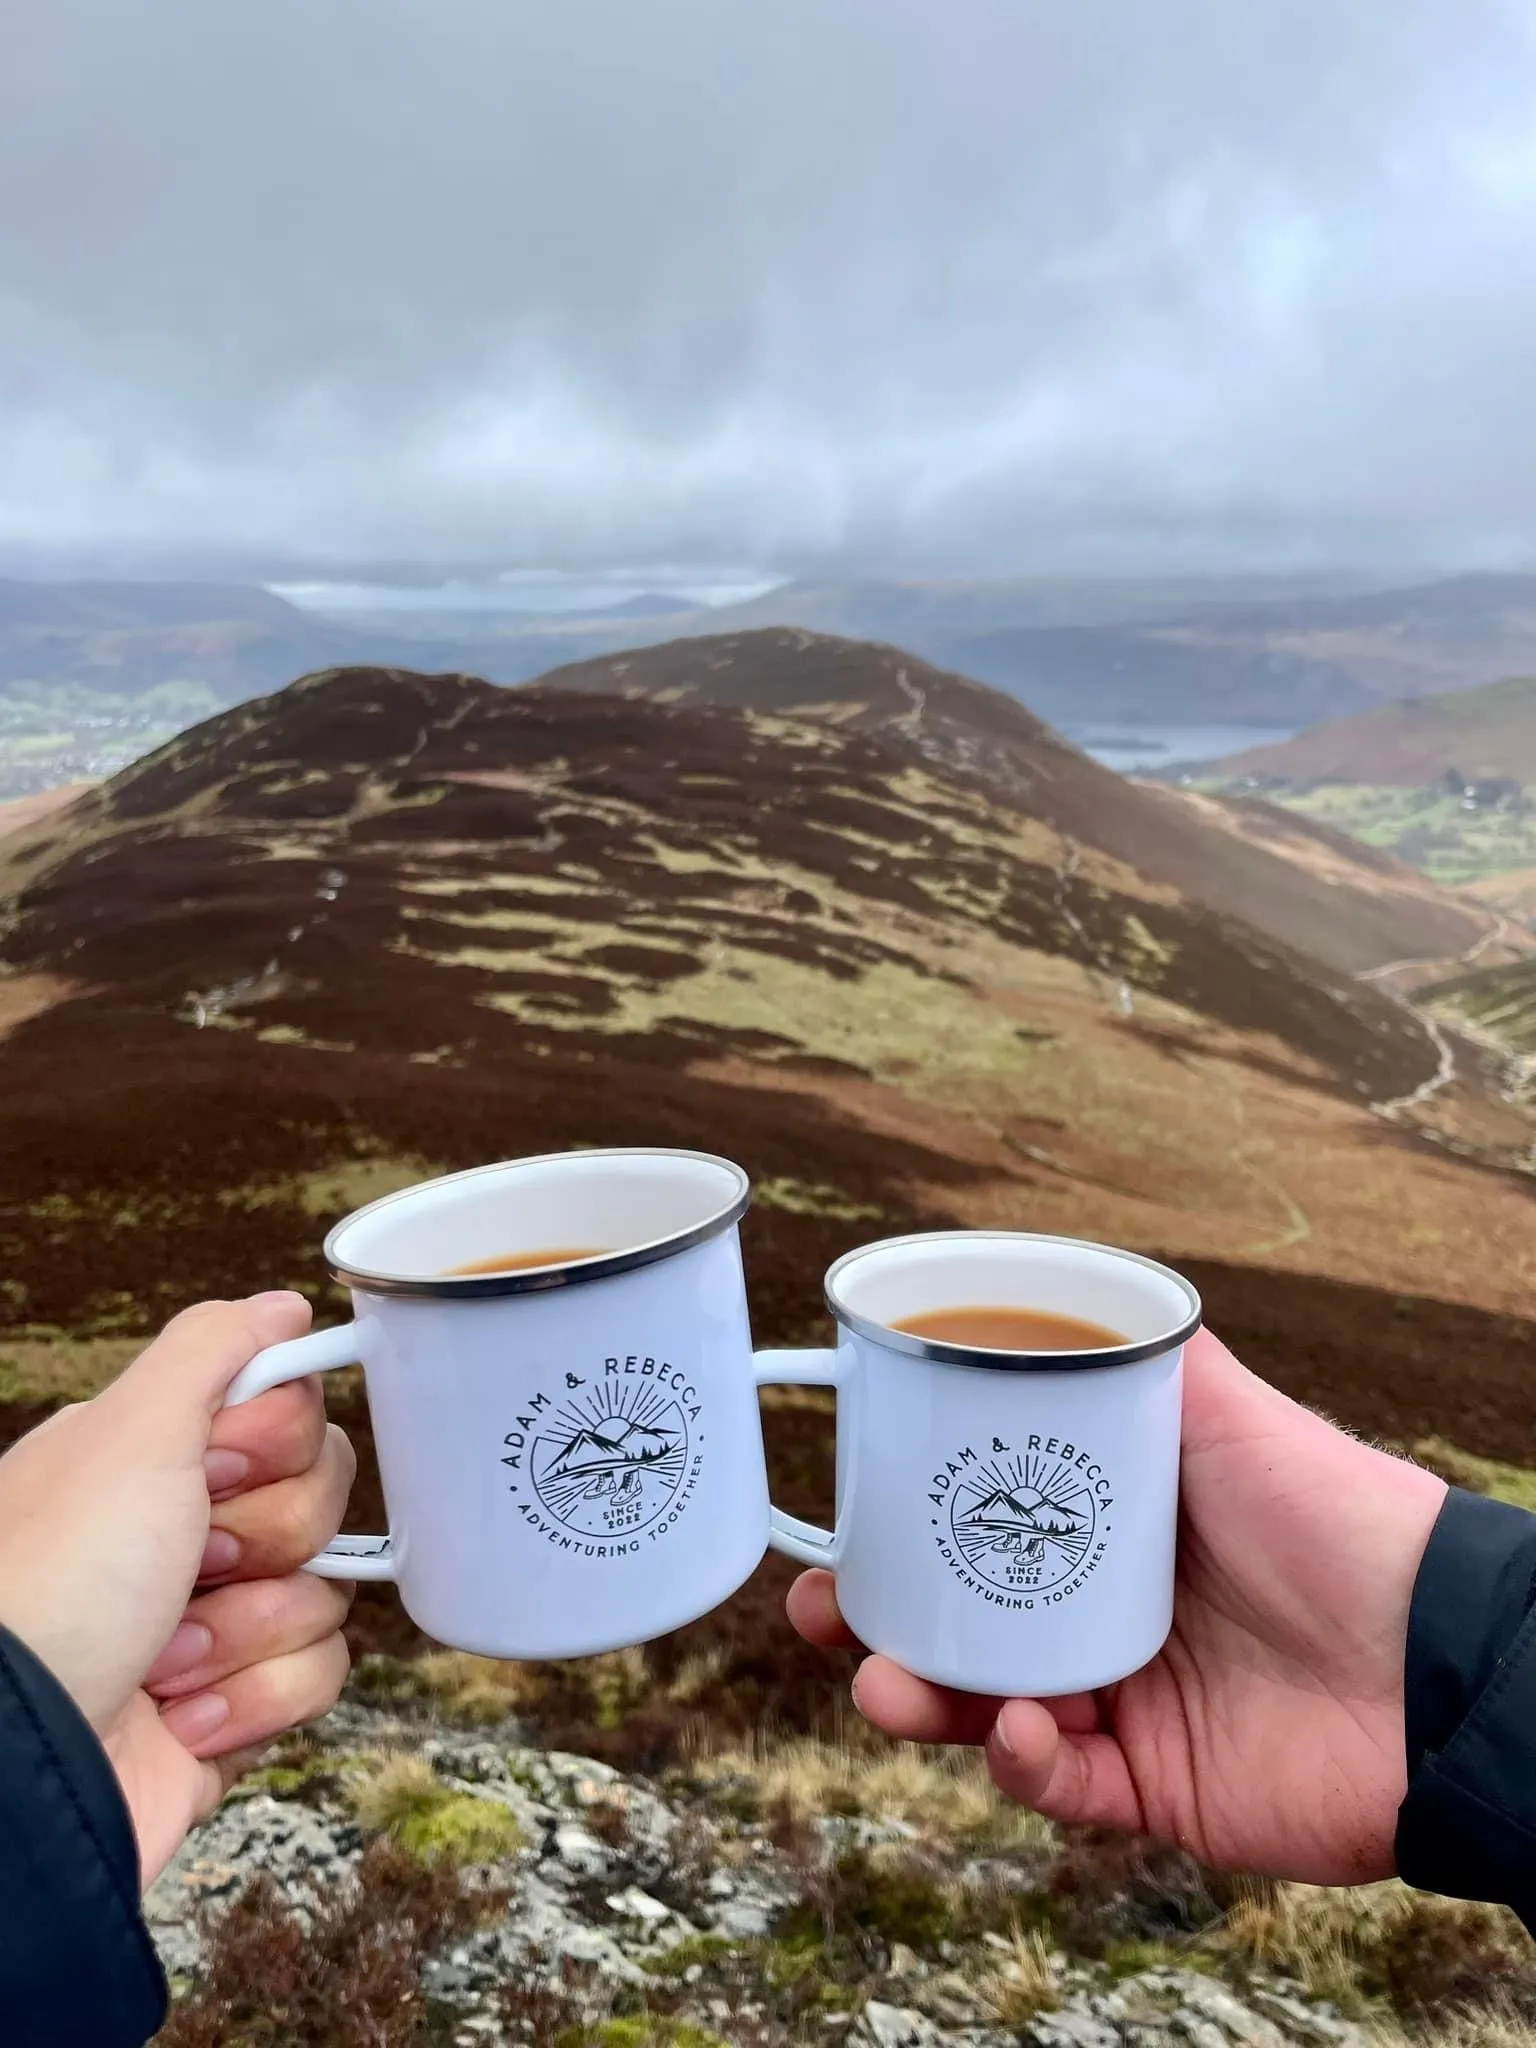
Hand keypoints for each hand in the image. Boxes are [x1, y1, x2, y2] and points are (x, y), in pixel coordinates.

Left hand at [0, 1293, 356, 1886]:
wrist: (23, 1766)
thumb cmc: (54, 1587)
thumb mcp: (128, 1432)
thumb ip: (212, 1349)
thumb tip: (282, 1305)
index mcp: (151, 1462)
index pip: (289, 1415)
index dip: (273, 1444)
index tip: (215, 1468)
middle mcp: (179, 1537)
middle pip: (320, 1500)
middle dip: (268, 1539)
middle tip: (194, 1564)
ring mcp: (209, 1628)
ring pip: (325, 1595)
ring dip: (251, 1631)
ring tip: (165, 1661)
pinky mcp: (233, 1713)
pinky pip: (317, 1679)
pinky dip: (255, 1700)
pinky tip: (182, 1715)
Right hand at [789, 1329, 1446, 1884]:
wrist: (1441, 1659)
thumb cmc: (1338, 1515)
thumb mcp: (1229, 1409)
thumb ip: (1148, 1357)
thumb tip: (1067, 1290)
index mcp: (1109, 1534)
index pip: (982, 1537)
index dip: (902, 1535)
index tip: (839, 1522)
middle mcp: (1105, 1620)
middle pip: (962, 1631)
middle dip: (879, 1628)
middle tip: (821, 1612)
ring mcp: (1127, 1708)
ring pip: (986, 1715)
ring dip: (922, 1701)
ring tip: (885, 1684)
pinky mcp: (1155, 1790)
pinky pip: (1060, 1788)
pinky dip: (1022, 1767)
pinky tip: (1020, 1733)